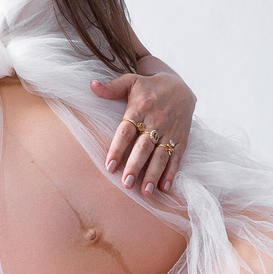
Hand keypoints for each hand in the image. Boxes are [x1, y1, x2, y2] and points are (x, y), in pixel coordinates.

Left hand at [91, 71, 195, 196]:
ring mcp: (170, 132)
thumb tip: (91, 85)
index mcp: (140, 109)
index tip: (109, 165)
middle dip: (135, 167)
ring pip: (160, 156)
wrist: (180, 86)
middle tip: (126, 185)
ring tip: (145, 192)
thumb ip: (111, 87)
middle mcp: (155, 122)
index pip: (126, 131)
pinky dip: (171, 173)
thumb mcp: (131, 81)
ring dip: (153, 174)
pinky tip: (165, 187)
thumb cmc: (149, 87)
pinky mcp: (181, 139)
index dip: (118, 148)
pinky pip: (176, 157)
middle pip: (143, 147)